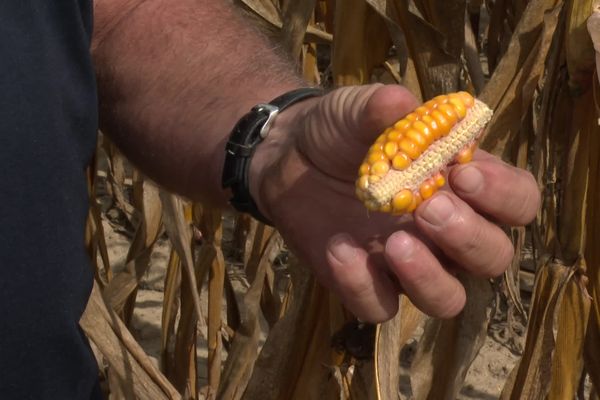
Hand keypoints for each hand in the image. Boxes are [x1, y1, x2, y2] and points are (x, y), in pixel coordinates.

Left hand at [250, 84, 539, 321]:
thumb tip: (402, 104)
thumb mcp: (357, 109)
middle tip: (429, 209)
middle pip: (492, 257)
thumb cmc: (339, 130)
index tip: (464, 172)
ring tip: (395, 242)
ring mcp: (407, 264)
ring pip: (447, 299)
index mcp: (462, 185)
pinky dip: (362, 283)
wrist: (287, 156)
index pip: (516, 202)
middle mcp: (445, 232)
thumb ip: (382, 107)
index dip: (503, 195)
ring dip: (429, 277)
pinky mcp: (365, 283)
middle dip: (469, 237)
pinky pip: (379, 307)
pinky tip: (338, 245)